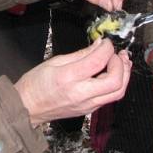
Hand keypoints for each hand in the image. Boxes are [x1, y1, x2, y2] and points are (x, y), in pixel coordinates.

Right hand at [14, 38, 130, 126]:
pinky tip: (113, 73)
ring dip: (124, 76)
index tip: (105, 42)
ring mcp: (87, 105)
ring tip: (122, 62)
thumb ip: (81, 54)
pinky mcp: (89, 110)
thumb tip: (98, 45)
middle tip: (117, 53)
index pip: (98, 61)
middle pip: (115, 82)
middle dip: (121, 64)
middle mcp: (81, 94)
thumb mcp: (55, 61)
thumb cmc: (36, 83)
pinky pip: (110, 98)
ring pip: (117, 93)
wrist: (27, 107)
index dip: (107, 48)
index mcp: (69, 78)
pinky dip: (117, 84)